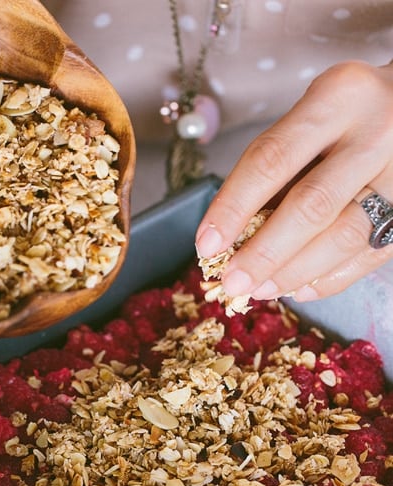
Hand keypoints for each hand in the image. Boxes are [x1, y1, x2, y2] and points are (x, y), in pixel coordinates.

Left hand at [195, 60, 392, 303]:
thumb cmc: (348, 115)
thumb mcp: (311, 116)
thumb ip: (276, 168)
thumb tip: (230, 237)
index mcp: (338, 97)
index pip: (272, 159)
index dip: (233, 207)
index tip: (206, 245)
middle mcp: (376, 133)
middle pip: (311, 205)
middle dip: (264, 253)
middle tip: (232, 281)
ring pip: (344, 236)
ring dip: (294, 272)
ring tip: (261, 290)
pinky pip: (369, 255)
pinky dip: (330, 279)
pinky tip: (298, 288)